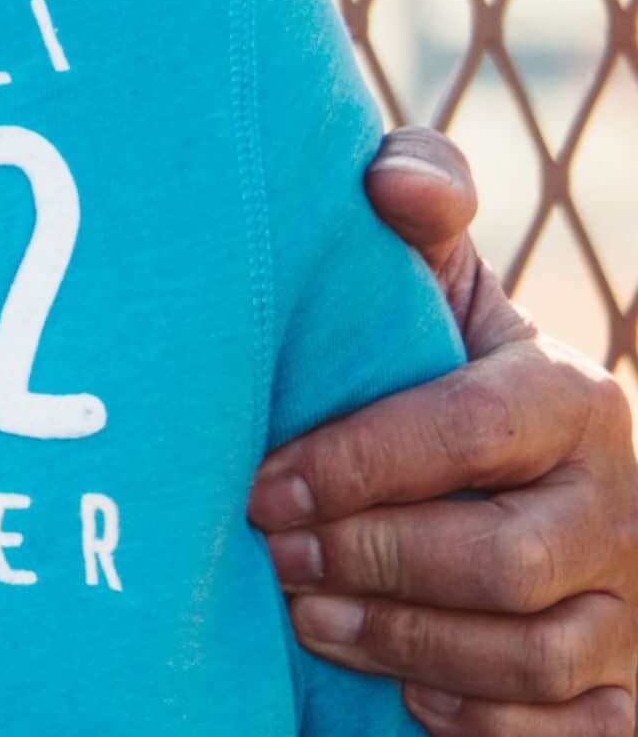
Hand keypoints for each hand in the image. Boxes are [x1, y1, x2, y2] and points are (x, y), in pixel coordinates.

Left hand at [259, 127, 637, 733]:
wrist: (517, 484)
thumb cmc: (443, 376)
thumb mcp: (436, 287)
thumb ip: (420, 206)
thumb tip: (390, 182)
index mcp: (572, 400)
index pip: (472, 433)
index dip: (360, 464)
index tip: (262, 486)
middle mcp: (618, 507)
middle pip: (503, 562)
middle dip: (374, 563)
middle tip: (273, 559)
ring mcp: (630, 608)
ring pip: (530, 654)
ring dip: (406, 644)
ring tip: (309, 617)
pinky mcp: (624, 691)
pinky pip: (576, 732)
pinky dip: (487, 724)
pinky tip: (408, 692)